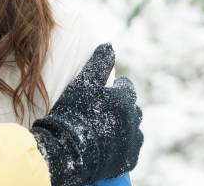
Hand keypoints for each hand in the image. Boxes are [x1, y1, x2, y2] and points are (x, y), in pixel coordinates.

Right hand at [31, 43, 142, 185]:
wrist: (69, 150)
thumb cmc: (74, 113)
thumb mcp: (83, 82)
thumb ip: (99, 62)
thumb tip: (109, 44)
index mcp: (124, 98)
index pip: (126, 88)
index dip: (115, 90)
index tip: (103, 94)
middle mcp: (133, 118)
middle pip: (131, 109)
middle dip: (121, 108)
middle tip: (102, 112)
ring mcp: (132, 140)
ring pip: (133, 129)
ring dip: (123, 127)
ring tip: (104, 130)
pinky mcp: (129, 159)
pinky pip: (130, 149)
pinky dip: (123, 146)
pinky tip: (109, 146)